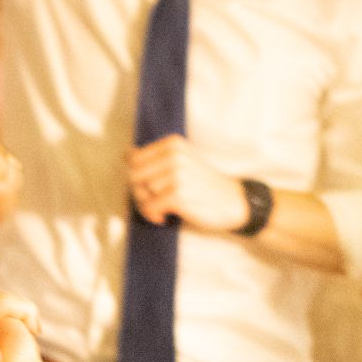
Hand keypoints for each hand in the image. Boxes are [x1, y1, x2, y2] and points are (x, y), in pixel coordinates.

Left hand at [128, 135, 249, 232]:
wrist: (233, 201)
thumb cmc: (206, 185)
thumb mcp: (184, 161)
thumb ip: (158, 157)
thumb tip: (127, 154)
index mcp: (173, 144)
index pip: (134, 158)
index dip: (137, 177)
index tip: (150, 187)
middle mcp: (173, 155)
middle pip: (134, 176)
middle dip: (139, 192)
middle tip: (154, 202)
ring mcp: (176, 174)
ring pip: (140, 192)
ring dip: (147, 205)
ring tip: (162, 209)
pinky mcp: (178, 194)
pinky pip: (149, 207)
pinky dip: (153, 215)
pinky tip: (165, 217)